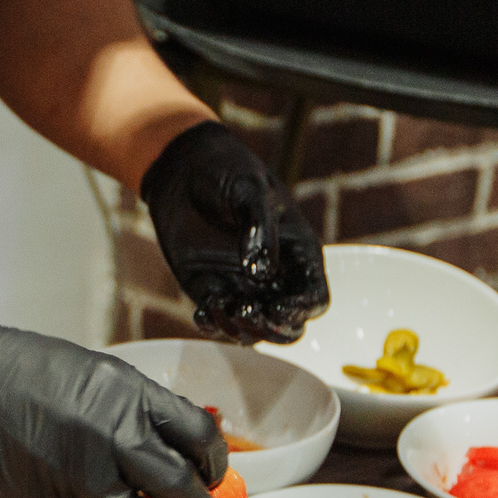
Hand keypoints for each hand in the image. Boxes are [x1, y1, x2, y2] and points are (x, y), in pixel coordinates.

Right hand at [0, 303, 226, 497]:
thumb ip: (132, 414)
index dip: (215, 466)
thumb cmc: (13, 371)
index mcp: (126, 394)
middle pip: (181, 491)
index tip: (212, 477)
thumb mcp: (91, 376)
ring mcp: (79, 477)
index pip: (199, 437)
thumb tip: (169, 454)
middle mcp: (110, 437)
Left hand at [141, 121, 327, 343]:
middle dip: (273, 329)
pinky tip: (203, 311)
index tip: (278, 307)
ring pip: (254, 329)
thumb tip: (262, 273)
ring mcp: (243, 286)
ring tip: (223, 306)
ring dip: (241, 329)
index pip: (314, 298)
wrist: (183, 169)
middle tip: (249, 312)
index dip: (301, 309)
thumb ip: (259, 229)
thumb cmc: (227, 171)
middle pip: (288, 325)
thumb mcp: (249, 190)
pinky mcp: (210, 289)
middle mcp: (275, 277)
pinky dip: (212, 324)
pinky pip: (217, 319)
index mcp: (298, 254)